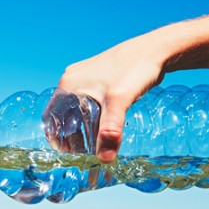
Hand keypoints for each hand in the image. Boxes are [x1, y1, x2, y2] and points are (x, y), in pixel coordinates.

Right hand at [54, 32, 167, 162]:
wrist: (157, 49)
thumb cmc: (136, 68)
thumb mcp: (120, 102)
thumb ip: (110, 131)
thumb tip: (104, 160)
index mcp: (68, 84)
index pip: (51, 117)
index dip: (56, 138)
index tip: (67, 154)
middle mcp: (72, 79)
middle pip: (63, 115)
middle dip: (70, 135)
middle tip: (82, 153)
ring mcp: (85, 77)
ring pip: (76, 109)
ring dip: (81, 127)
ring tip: (93, 143)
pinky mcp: (97, 78)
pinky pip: (87, 102)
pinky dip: (91, 117)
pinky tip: (103, 126)